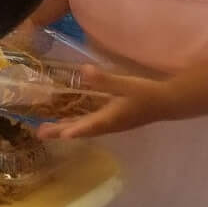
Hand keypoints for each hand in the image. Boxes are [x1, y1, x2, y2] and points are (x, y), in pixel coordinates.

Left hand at [39, 70, 172, 140]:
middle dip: (60, 131)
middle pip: (81, 130)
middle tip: (39, 133)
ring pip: (84, 130)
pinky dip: (76, 126)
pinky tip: (68, 123)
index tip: (61, 135)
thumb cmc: (147, 93)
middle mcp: (108, 125)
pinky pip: (89, 127)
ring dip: (65, 130)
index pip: (90, 125)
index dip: (76, 130)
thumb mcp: (126, 84)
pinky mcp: (112, 122)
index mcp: (111, 118)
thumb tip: (83, 71)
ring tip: (46, 130)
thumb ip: (105, 79)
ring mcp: (110, 125)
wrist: (168, 102)